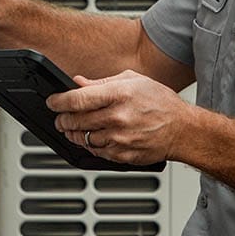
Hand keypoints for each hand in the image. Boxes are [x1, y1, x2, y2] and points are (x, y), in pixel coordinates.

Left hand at [47, 70, 189, 166]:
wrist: (182, 129)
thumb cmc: (160, 101)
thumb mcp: (132, 80)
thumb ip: (101, 83)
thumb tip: (78, 83)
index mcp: (118, 94)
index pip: (77, 99)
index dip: (59, 101)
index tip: (52, 102)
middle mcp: (117, 117)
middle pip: (76, 121)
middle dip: (63, 119)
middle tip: (60, 118)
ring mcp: (119, 138)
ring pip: (83, 139)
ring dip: (74, 134)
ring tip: (74, 129)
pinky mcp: (122, 155)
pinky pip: (97, 153)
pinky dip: (91, 146)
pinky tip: (93, 139)